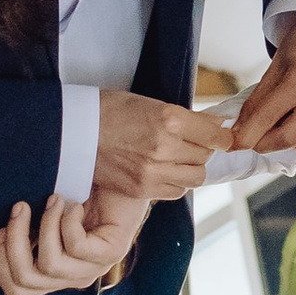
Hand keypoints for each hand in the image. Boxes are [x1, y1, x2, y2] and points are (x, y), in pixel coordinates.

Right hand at [0, 192, 147, 294]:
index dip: (0, 264)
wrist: (119, 178)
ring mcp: (94, 268)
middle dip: (13, 243)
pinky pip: (76, 246)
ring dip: (43, 225)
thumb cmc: (78, 195)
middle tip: (20, 209)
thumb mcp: (41, 220)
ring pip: (49, 264)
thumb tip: (0, 240)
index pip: (17, 290)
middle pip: (25, 280)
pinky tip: (75, 205)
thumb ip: (24, 236)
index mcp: (55, 274)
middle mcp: (73, 277)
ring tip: (53, 200)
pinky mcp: (112, 252)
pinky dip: (68, 220)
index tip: (1, 230)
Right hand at [93, 90, 219, 202]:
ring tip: (179, 158)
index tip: (224, 137)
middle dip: (204, 150)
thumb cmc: (108, 110)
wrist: (71, 132)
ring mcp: (153, 172)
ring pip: (195, 178)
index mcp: (169, 119)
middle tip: (193, 143)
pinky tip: (166, 171)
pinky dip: (177, 182)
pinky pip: (176, 191)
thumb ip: (184, 117)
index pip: (215, 135)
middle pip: (206, 157)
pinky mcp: (141, 189)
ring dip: (192, 168)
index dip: (224, 137)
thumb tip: (215, 124)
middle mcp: (165, 147)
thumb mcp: (150, 103)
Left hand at [227, 10, 295, 159]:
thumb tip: (239, 130)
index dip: (245, 136)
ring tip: (274, 120)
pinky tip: (293, 119)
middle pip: (284, 140)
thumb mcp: (273, 67)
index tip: (232, 143)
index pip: (266, 119)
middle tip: (250, 136)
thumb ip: (256, 101)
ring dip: (279, 140)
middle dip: (261, 144)